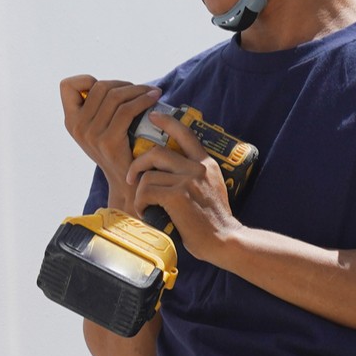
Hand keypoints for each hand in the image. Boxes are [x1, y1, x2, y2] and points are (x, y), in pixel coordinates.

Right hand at [59, 75, 160, 188]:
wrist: (127, 182)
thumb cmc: (119, 150)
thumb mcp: (99, 130)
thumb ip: (98, 109)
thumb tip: (115, 84)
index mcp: (71, 121)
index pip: (67, 86)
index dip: (87, 80)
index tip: (109, 88)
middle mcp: (77, 127)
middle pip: (100, 87)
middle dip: (123, 84)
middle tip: (141, 90)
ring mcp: (91, 135)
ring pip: (115, 96)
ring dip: (138, 89)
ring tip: (151, 92)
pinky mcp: (109, 141)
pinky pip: (127, 110)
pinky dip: (143, 99)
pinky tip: (154, 98)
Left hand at [127, 109, 239, 257]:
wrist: (224, 239)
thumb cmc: (214, 220)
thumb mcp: (212, 187)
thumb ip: (196, 174)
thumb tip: (171, 170)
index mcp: (206, 164)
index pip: (185, 134)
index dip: (167, 122)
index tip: (153, 116)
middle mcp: (197, 168)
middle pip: (157, 152)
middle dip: (138, 163)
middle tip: (131, 177)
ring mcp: (187, 181)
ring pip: (148, 175)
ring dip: (140, 192)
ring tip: (144, 205)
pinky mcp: (177, 196)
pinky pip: (146, 191)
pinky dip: (141, 203)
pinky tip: (147, 213)